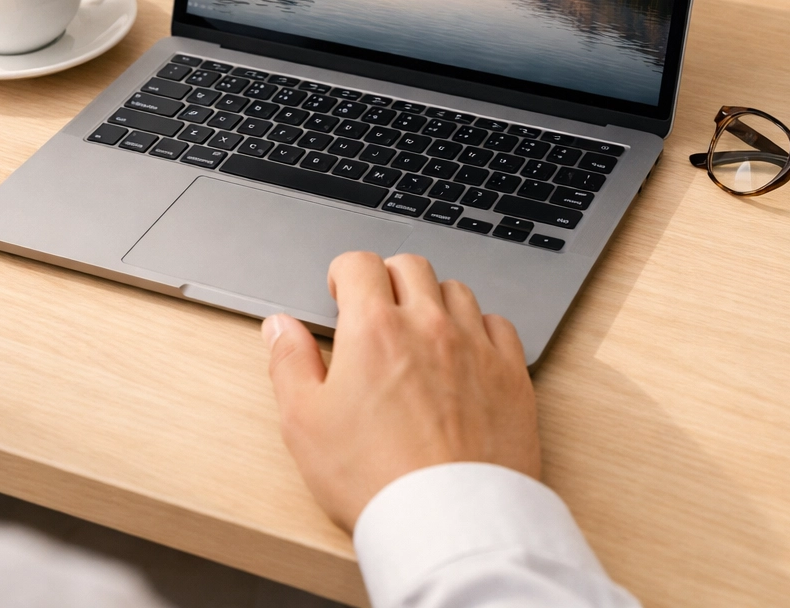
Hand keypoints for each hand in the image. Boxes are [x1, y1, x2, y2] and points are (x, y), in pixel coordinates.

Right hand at [262, 251, 539, 532]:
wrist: (447, 524)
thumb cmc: (374, 479)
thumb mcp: (305, 423)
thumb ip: (289, 363)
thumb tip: (279, 326)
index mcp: (374, 329)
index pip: (360, 263)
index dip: (345, 273)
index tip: (341, 293)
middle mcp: (428, 325)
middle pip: (410, 266)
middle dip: (388, 279)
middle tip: (378, 310)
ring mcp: (475, 346)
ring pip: (456, 290)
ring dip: (434, 300)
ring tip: (421, 332)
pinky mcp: (510, 374)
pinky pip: (498, 325)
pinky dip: (479, 328)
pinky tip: (465, 353)